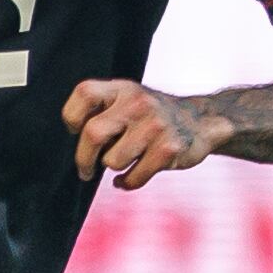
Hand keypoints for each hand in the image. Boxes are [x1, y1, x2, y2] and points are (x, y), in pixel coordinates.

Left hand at [63, 79, 226, 188]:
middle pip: (93, 133)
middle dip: (83, 159)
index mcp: (123, 89)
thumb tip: (72, 142)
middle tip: (85, 170)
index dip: (72, 117)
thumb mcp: (129, 99)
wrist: (200, 123)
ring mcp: (155, 126)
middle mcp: (138, 103)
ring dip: (114, 168)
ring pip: (112, 161)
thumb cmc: (152, 117)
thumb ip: (102, 111)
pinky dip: (127, 183)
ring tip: (125, 161)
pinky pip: (133, 177)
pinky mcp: (168, 149)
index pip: (85, 94)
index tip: (76, 131)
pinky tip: (130, 177)